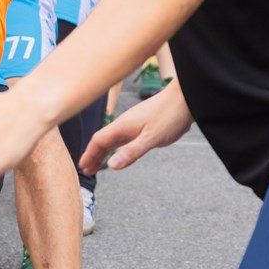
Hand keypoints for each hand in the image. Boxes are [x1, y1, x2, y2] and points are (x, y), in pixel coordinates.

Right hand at [79, 82, 194, 172]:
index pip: (99, 140)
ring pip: (114, 140)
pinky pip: (124, 138)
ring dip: (105, 152)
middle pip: (103, 140)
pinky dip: (117, 148)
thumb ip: (131, 152)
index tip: (83, 166)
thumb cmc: (170, 114)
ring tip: (99, 164)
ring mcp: (134, 124)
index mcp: (123, 125)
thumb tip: (111, 166)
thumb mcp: (151, 138)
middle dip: (94, 155)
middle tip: (88, 170)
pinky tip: (119, 153)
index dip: (89, 154)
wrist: (185, 98)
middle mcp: (125, 124)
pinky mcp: (143, 125)